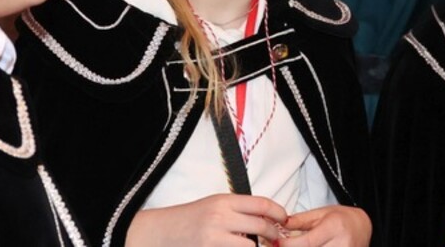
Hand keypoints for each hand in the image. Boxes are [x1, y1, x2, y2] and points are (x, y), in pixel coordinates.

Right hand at [126, 193, 287, 246]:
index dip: (279, 212)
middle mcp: (221, 218)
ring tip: (255, 246)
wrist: (159, 233)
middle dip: (273, 234)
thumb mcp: (213, 205)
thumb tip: (266, 218)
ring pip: (251, 246)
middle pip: (261, 226)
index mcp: (224, 201)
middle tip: (276, 238)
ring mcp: (214, 238)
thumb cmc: (188, 219)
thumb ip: (238, 210)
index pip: (262, 204)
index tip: (285, 219)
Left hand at [279, 205, 370, 246]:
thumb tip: (281, 225)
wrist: (363, 226)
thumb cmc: (343, 218)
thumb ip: (301, 220)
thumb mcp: (322, 213)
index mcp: (334, 228)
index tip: (277, 242)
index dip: (289, 245)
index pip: (306, 242)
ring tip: (299, 244)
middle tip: (284, 244)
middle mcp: (341, 244)